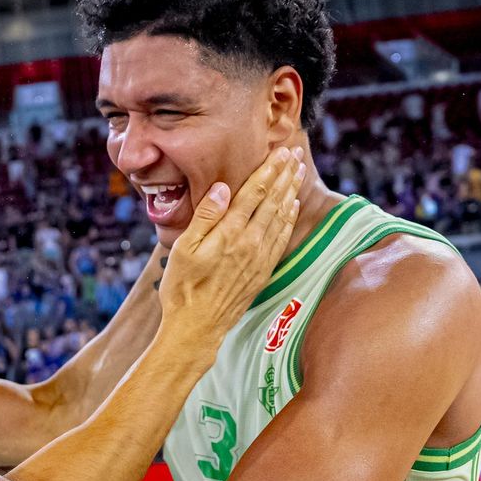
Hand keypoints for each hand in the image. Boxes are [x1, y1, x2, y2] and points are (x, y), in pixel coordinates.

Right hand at [157, 146, 305, 346]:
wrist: (197, 329)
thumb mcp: (183, 249)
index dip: (269, 170)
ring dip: (290, 191)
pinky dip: (289, 219)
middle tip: (296, 153)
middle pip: (272, 201)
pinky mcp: (262, 271)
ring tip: (298, 172)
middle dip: (285, 174)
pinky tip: (292, 206)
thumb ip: (204, 218)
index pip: (254, 193)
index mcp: (229, 234)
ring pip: (280, 216)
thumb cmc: (182, 288)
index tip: (281, 152)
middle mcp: (249, 243)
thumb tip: (221, 189)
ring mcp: (259, 258)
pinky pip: (281, 238)